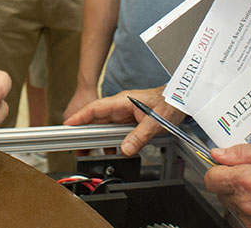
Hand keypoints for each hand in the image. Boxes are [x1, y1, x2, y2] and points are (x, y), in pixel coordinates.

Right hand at [63, 86, 180, 155]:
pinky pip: (114, 129)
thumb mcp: (156, 121)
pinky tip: (108, 150)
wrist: (181, 99)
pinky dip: (108, 139)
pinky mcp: (130, 119)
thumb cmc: (170, 102)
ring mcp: (124, 112)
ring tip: (86, 150)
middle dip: (83, 130)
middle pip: (96, 118)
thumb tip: (126, 149)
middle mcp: (121, 106)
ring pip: (104, 124)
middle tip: (73, 144)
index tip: (68, 125)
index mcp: (123, 101)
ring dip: (95, 136)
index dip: (80, 116)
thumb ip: (140, 135)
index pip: (96, 108)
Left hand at [205, 143, 250, 227]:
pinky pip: (243, 220)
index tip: (223, 167)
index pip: (211, 178)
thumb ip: (241, 152)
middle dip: (230, 182)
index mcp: (248, 181)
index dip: (217, 169)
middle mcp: (247, 204)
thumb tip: (218, 153)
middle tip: (248, 176)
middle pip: (220, 193)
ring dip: (239, 198)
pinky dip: (249, 211)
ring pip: (231, 207)